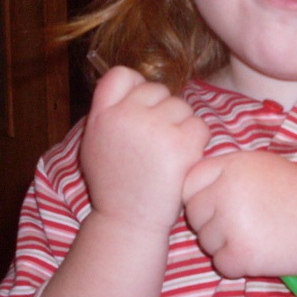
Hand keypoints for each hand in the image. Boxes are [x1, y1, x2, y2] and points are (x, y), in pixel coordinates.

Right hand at [80, 67, 208, 232]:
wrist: (128, 221)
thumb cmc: (115, 184)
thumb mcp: (96, 142)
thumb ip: (110, 112)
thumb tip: (135, 83)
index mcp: (102, 115)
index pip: (121, 75)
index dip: (136, 87)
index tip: (141, 107)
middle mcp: (126, 116)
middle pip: (157, 90)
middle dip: (162, 111)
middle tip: (156, 141)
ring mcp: (154, 128)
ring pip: (182, 106)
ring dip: (182, 126)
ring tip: (168, 154)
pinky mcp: (180, 144)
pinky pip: (200, 126)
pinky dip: (197, 141)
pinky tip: (184, 160)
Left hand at [182, 151, 296, 278]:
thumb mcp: (264, 166)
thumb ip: (229, 171)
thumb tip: (191, 186)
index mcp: (234, 165)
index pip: (190, 182)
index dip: (200, 196)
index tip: (219, 204)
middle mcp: (230, 190)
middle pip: (194, 214)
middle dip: (211, 223)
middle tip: (243, 224)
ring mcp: (234, 222)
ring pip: (205, 241)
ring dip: (224, 244)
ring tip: (257, 235)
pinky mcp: (242, 253)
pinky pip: (220, 263)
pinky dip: (236, 264)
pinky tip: (260, 253)